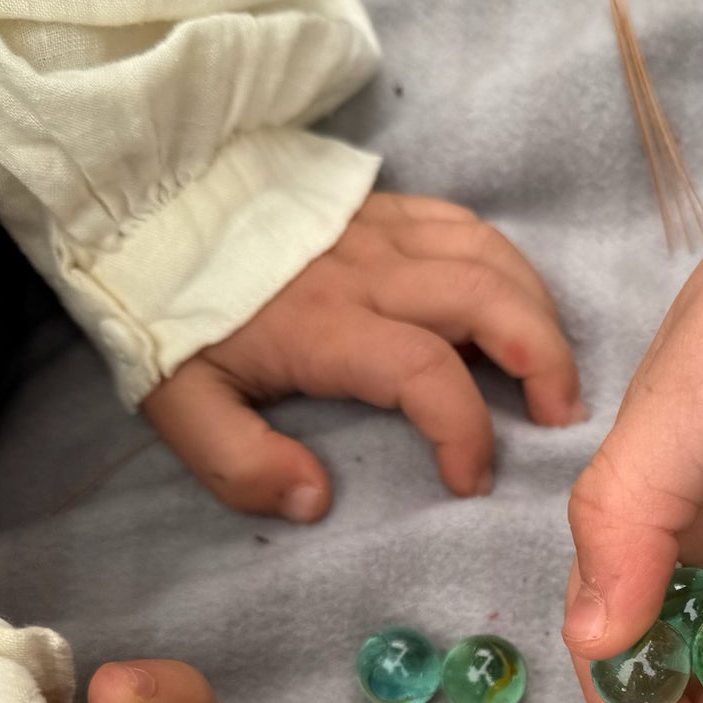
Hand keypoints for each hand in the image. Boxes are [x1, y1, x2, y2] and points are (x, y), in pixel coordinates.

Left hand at [142, 193, 584, 522]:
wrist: (142, 203)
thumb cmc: (170, 312)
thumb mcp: (179, 403)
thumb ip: (239, 463)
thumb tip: (315, 499)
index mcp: (326, 327)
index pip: (425, 373)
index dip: (465, 431)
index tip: (470, 480)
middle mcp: (369, 273)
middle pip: (487, 301)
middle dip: (543, 361)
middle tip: (559, 417)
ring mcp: (382, 231)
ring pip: (491, 257)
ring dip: (538, 313)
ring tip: (552, 367)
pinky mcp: (383, 207)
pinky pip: (466, 224)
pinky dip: (507, 266)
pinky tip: (513, 304)